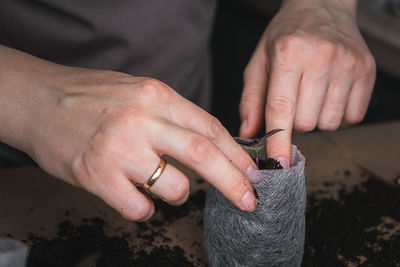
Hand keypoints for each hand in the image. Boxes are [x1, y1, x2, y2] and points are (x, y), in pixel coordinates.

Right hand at [0, 46, 257, 220]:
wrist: (40, 101)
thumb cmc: (92, 97)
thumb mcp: (138, 91)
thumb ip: (172, 115)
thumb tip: (210, 143)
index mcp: (156, 95)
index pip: (209, 127)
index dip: (236, 154)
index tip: (250, 172)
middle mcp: (141, 120)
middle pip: (203, 154)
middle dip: (233, 182)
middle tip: (249, 200)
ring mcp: (119, 150)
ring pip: (174, 187)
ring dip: (180, 195)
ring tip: (167, 187)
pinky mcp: (97, 177)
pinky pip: (140, 208)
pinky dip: (146, 209)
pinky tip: (135, 196)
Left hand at [239, 0, 375, 167]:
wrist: (322, 7)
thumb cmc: (285, 36)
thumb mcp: (259, 62)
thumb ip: (251, 99)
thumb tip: (248, 134)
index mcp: (288, 53)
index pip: (281, 108)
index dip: (278, 141)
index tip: (277, 164)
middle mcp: (321, 57)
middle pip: (305, 122)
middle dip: (294, 121)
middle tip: (293, 99)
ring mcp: (348, 64)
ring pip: (328, 123)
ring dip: (316, 118)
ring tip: (312, 93)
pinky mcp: (367, 71)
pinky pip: (352, 117)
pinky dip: (338, 114)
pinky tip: (329, 92)